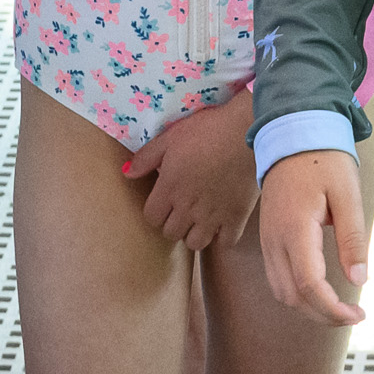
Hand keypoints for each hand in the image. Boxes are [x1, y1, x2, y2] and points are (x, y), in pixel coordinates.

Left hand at [122, 88, 260, 247]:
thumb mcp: (171, 136)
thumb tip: (126, 174)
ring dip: (194, 233)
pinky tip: (222, 223)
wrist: (248, 131)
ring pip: (195, 243)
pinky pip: (224, 243)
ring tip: (200, 218)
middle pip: (171, 233)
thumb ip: (146, 158)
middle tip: (183, 207)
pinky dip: (221, 237)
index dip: (156, 211)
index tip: (165, 200)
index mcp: (169, 188)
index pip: (151, 217)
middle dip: (173, 222)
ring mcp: (212, 216)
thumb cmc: (207, 129)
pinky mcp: (236, 218)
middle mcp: (187, 208)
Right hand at [257, 143, 368, 326]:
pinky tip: (319, 291)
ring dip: (308, 308)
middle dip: (322, 315)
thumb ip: (353, 239)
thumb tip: (359, 280)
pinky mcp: (268, 238)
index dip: (333, 309)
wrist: (292, 134)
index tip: (357, 315)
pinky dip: (297, 294)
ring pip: (281, 292)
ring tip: (338, 308)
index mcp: (295, 229)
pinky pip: (277, 277)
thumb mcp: (348, 195)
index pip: (310, 285)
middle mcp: (275, 240)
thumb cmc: (324, 161)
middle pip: (292, 297)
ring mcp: (267, 240)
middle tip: (353, 316)